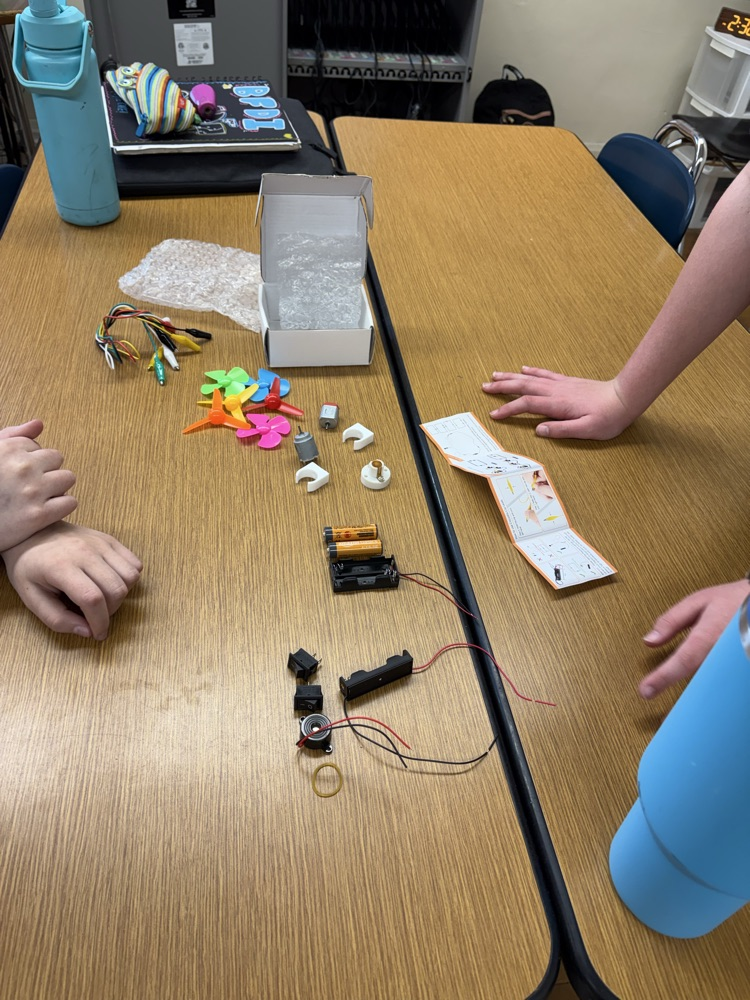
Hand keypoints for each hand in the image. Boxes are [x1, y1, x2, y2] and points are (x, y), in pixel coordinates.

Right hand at [0, 419, 76, 550]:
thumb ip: (12, 436)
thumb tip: (39, 424)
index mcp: (8, 449)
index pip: (38, 446)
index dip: (29, 460)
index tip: (16, 474)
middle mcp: (22, 467)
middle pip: (56, 459)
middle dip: (45, 470)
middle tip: (30, 486)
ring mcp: (32, 491)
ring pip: (68, 478)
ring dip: (57, 487)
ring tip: (39, 497)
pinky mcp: (38, 516)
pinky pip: (70, 502)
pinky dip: (61, 507)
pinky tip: (46, 511)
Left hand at [1, 522, 141, 639]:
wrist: (31, 534)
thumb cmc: (29, 568)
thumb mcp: (31, 599)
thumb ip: (57, 620)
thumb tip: (87, 631)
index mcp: (60, 566)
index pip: (92, 599)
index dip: (99, 622)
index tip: (98, 634)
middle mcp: (84, 551)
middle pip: (116, 589)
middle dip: (111, 612)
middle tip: (96, 617)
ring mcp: (100, 543)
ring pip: (130, 576)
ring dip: (122, 595)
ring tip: (104, 599)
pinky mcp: (109, 540)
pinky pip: (134, 563)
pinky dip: (129, 579)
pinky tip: (111, 583)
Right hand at [481, 367, 633, 439]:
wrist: (624, 398)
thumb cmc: (608, 418)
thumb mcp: (587, 430)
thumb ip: (562, 430)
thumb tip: (539, 430)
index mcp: (558, 405)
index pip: (527, 405)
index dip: (509, 409)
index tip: (494, 414)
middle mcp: (556, 391)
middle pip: (524, 386)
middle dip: (503, 387)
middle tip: (484, 386)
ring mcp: (561, 384)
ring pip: (531, 378)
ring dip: (512, 377)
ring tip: (495, 375)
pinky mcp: (568, 382)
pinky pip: (545, 374)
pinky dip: (532, 370)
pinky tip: (523, 368)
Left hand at [639, 580, 749, 698]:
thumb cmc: (736, 600)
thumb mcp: (700, 601)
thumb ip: (672, 621)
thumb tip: (649, 640)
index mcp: (711, 634)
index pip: (683, 660)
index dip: (663, 678)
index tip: (646, 691)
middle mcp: (726, 652)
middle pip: (700, 681)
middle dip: (683, 697)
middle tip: (664, 709)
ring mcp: (737, 663)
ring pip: (715, 686)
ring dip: (702, 698)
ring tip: (688, 709)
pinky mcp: (742, 671)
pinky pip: (728, 685)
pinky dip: (717, 691)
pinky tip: (708, 698)